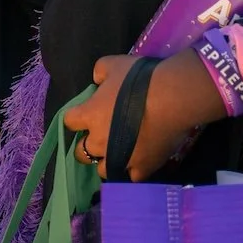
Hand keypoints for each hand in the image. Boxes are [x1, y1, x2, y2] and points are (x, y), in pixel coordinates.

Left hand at [64, 52, 222, 179]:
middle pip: (81, 153)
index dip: (77, 118)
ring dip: (105, 161)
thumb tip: (98, 80)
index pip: (69, 121)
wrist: (172, 98)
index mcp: (88, 116)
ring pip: (102, 169)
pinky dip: (131, 172)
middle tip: (99, 137)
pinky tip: (137, 164)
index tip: (86, 113)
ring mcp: (119, 158)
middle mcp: (98, 141)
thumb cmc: (139, 79)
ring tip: (117, 153)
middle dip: (86, 146)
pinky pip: (130, 177)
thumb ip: (99, 73)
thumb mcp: (112, 65)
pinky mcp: (141, 169)